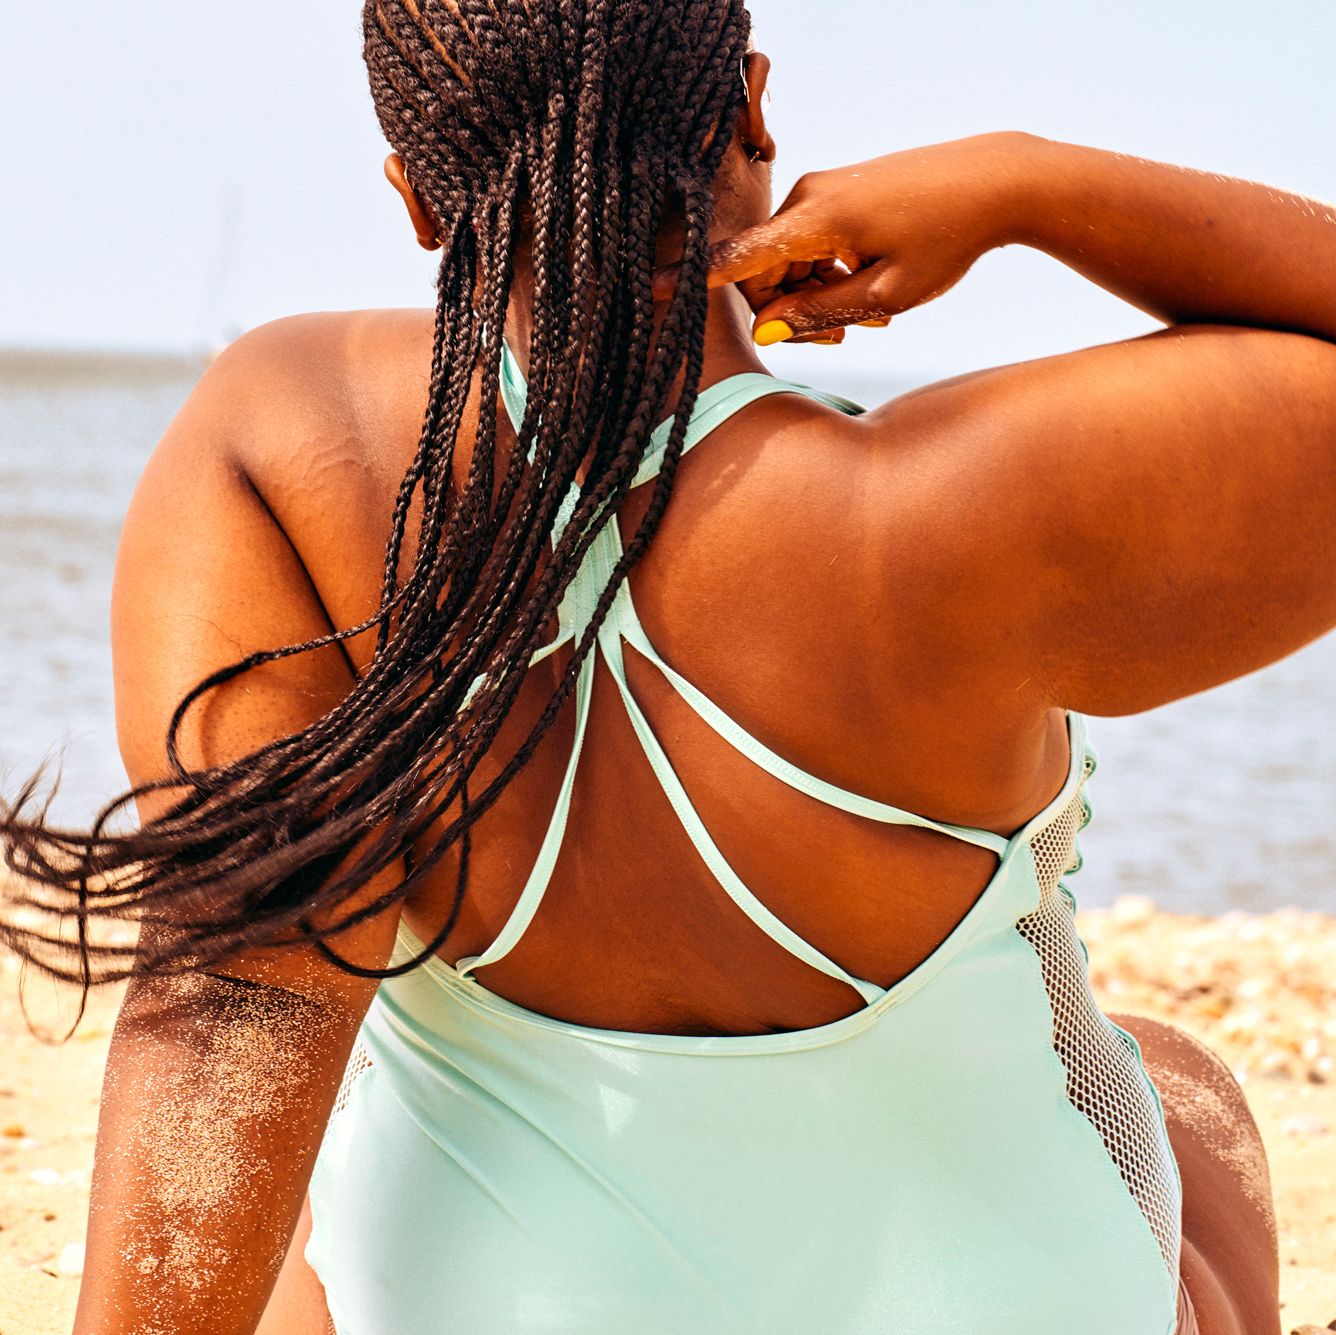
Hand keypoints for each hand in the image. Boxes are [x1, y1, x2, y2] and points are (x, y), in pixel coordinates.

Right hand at [654, 131, 1034, 343]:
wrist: (994, 180)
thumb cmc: (946, 238)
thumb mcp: (886, 293)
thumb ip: (819, 313)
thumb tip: (765, 328)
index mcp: (817, 221)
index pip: (738, 258)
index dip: (693, 280)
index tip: (652, 293)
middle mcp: (808, 197)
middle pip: (763, 271)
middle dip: (787, 311)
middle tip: (841, 338)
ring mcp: (821, 190)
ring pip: (787, 260)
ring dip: (813, 296)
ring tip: (868, 315)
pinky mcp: (835, 192)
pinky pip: (808, 243)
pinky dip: (826, 272)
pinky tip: (867, 286)